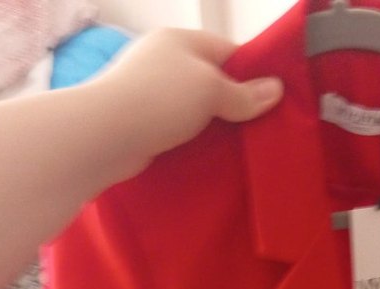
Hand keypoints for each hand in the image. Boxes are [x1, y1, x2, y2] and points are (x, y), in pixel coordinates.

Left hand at [91, 28, 283, 170]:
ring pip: (194, 107)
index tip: (273, 100)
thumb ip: (244, 93)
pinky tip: (207, 156)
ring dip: (212, 126)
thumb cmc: (159, 99)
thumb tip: (276, 89)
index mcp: (180, 41)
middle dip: (234, 103)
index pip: (227, 51)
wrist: (104, 135)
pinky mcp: (140, 121)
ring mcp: (148, 91)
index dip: (253, 73)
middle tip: (259, 129)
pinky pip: (177, 128)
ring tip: (238, 147)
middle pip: (211, 80)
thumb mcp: (211, 90)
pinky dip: (192, 140)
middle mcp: (162, 60)